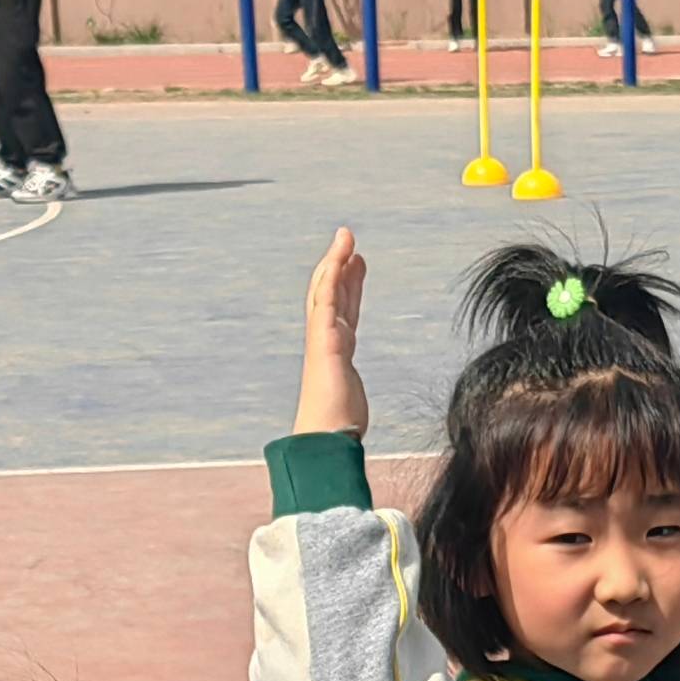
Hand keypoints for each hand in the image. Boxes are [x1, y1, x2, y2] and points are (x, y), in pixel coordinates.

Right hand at [294, 226, 369, 436]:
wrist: (324, 442)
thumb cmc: (336, 433)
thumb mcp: (352, 412)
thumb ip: (351, 409)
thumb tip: (354, 425)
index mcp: (335, 353)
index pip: (342, 311)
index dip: (349, 286)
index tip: (357, 265)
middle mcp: (326, 342)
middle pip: (332, 295)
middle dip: (340, 267)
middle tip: (350, 242)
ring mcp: (322, 339)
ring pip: (326, 291)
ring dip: (335, 262)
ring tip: (346, 238)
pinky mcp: (323, 341)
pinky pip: (326, 302)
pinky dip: (331, 278)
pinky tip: (339, 260)